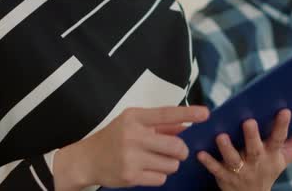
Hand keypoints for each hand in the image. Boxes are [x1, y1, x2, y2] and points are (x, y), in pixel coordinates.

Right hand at [54, 106, 209, 189]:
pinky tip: (145, 169)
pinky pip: (161, 178)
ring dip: (169, 164)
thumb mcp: (133, 124)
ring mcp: (131, 157)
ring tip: (154, 160)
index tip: (205, 114)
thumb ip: (160, 125)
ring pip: (172, 164)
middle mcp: (133, 135)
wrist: (87, 159)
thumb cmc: (114, 138)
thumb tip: (185, 125)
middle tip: (176, 151)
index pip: (166, 114)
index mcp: (135, 117)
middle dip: (181, 151)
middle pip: (176, 146)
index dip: (188, 114)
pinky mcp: (131, 176)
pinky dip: (159, 175)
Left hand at [197, 110, 291, 190]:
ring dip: (227, 148)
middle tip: (249, 121)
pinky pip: (214, 169)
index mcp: (272, 154)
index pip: (279, 139)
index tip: (284, 110)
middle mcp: (256, 162)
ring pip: (232, 159)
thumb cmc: (270, 167)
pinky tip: (200, 152)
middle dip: (252, 136)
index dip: (282, 126)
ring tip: (221, 136)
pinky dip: (208, 161)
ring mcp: (239, 170)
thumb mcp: (287, 155)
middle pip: (255, 149)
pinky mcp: (223, 176)